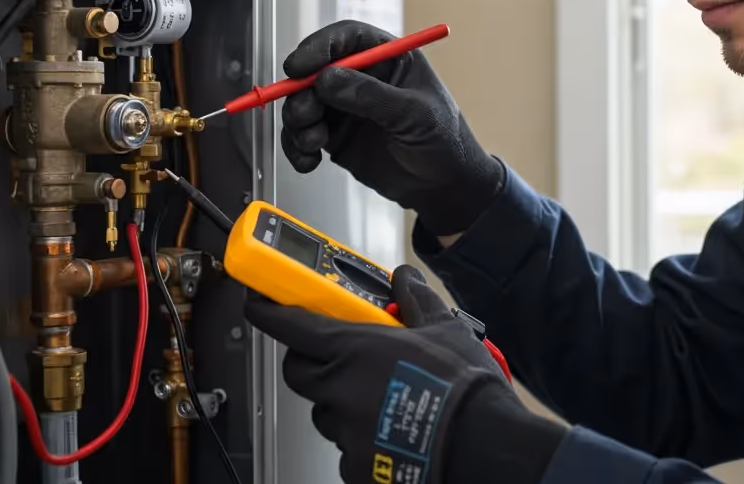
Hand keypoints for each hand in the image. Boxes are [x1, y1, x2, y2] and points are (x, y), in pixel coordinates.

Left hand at [246, 266, 564, 483]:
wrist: (483, 445)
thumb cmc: (463, 390)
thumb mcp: (445, 330)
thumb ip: (417, 301)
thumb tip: (406, 279)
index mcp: (355, 349)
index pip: (291, 325)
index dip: (270, 312)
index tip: (260, 304)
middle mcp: (340, 389)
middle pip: (299, 371)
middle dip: (310, 361)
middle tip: (336, 355)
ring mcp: (345, 432)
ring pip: (324, 411)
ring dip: (339, 401)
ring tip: (378, 397)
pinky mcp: (356, 467)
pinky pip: (345, 449)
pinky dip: (361, 438)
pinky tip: (389, 431)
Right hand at [280, 20, 503, 235]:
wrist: (443, 187)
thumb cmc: (444, 141)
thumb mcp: (415, 114)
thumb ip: (372, 96)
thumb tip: (329, 79)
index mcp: (388, 58)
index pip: (347, 38)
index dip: (319, 47)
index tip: (299, 67)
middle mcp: (363, 78)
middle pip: (315, 69)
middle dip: (301, 91)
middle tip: (305, 114)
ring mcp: (346, 107)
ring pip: (303, 102)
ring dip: (298, 122)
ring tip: (312, 143)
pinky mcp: (335, 136)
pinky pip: (302, 134)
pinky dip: (296, 147)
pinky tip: (308, 161)